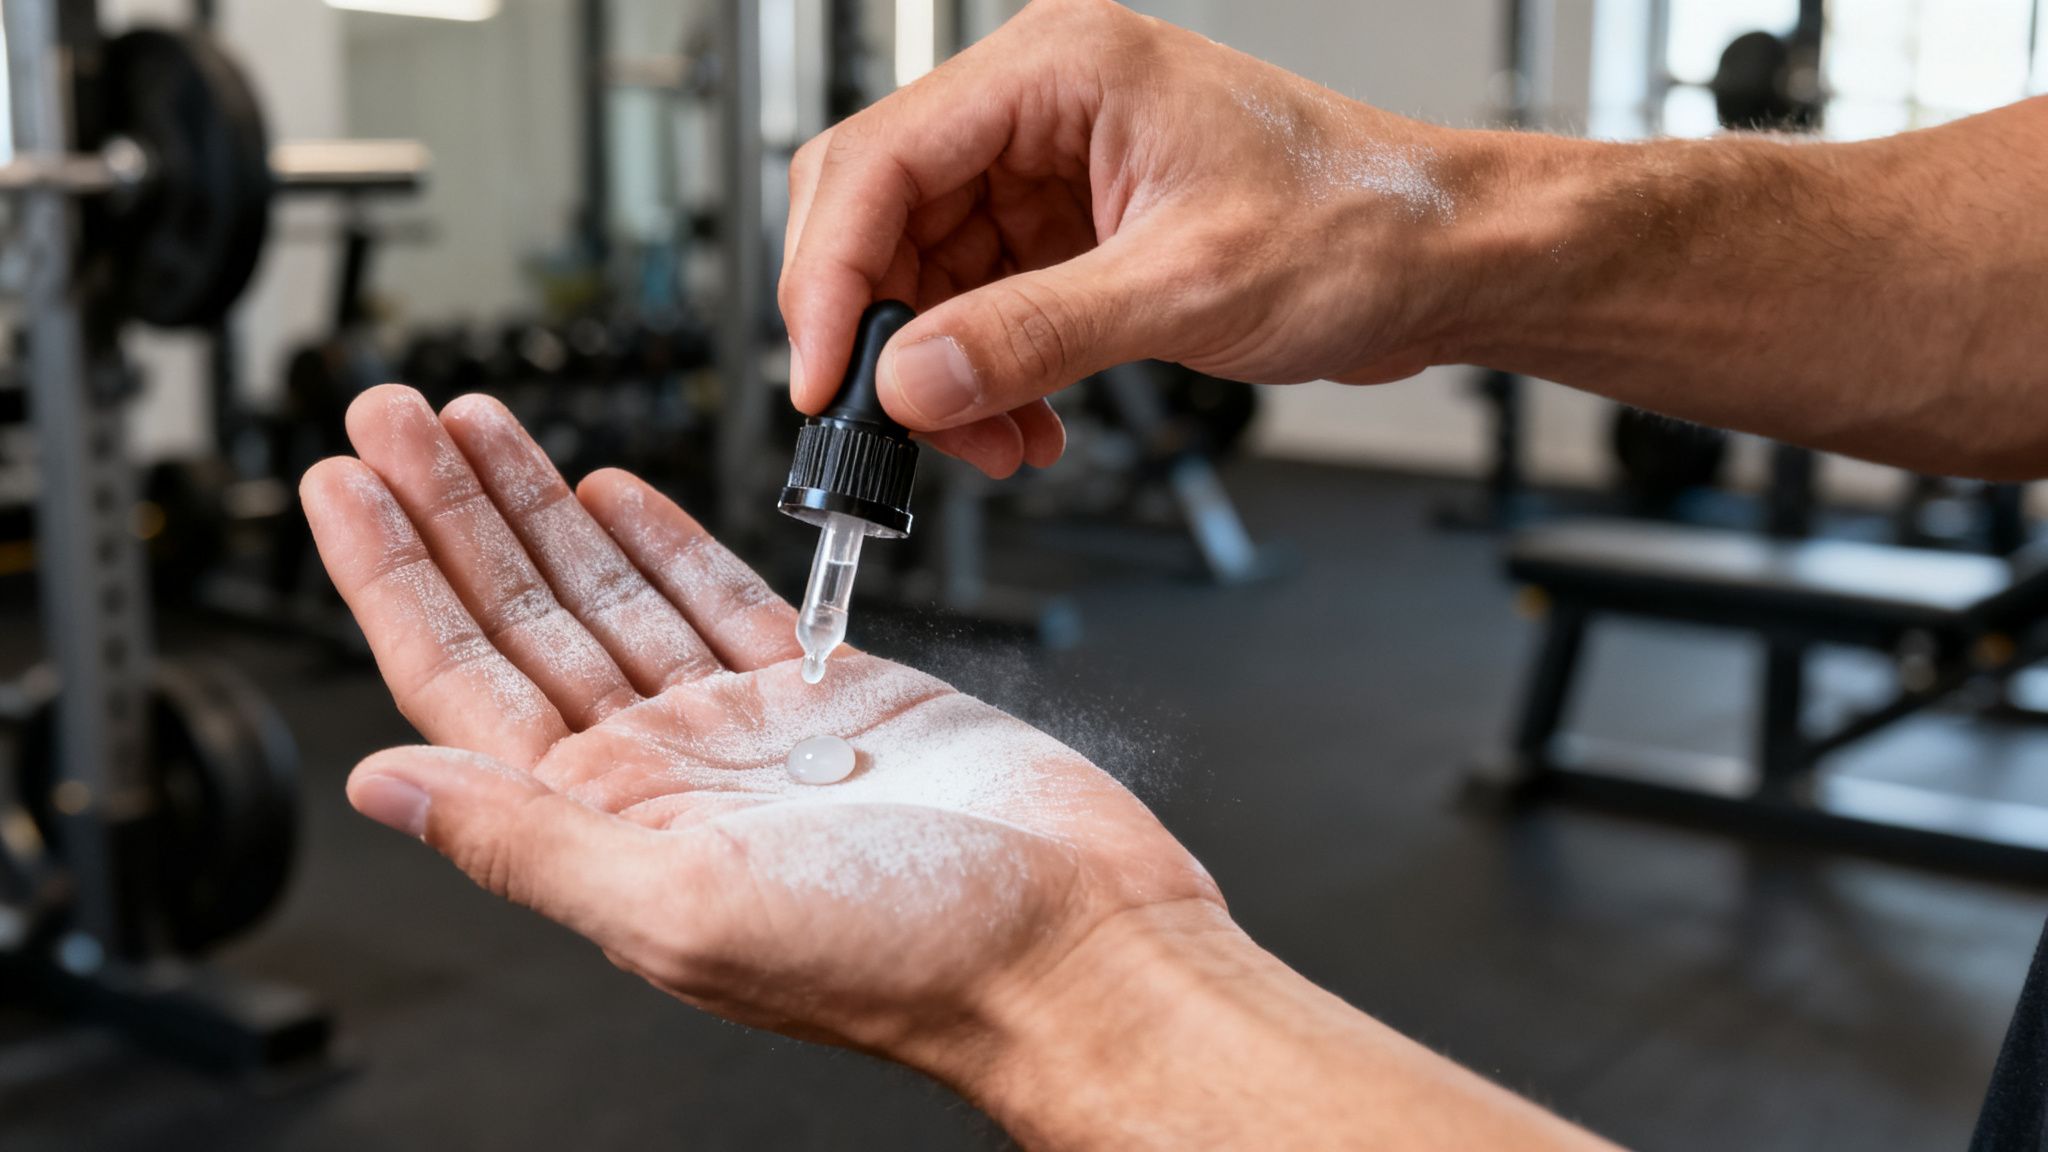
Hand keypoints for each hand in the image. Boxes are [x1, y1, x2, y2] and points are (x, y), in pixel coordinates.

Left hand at [300, 385, 1220, 1067]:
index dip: (394, 576)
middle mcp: (663, 773)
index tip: (341, 486)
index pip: (462, 680)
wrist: (1075, 941)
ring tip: (478, 427)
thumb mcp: (685, 907)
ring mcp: (743, 729)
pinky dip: (666, 539)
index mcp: (613, 824)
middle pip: (525, 615)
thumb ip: (524, 841)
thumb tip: (379, 787)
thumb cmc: (911, 957)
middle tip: (392, 413)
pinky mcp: (829, 692)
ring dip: (542, 505)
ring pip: (613, 593)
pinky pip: (719, 598)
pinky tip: (616, 493)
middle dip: (454, 510)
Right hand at [781, 0, 1480, 476]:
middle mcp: (1043, 105)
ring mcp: (1053, 168)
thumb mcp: (1183, 288)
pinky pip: (982, 301)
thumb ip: (1031, 334)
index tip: (821, 377)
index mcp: (1059, 68)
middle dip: (877, 330)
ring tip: (988, 442)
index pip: (880, 158)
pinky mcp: (1073, 229)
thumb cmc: (1358, 224)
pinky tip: (1020, 426)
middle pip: (883, 210)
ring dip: (936, 370)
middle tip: (890, 425)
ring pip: (925, 270)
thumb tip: (906, 380)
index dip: (830, 277)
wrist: (1442, 259)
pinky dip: (984, 372)